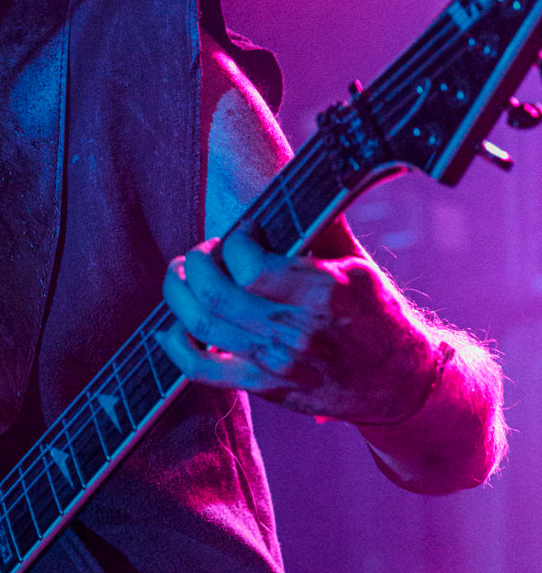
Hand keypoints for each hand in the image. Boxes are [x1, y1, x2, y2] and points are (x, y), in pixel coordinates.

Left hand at [158, 227, 435, 421]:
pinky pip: (201, 369)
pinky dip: (176, 345)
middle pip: (215, 295)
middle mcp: (295, 330)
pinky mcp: (263, 386)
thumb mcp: (357, 266)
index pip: (249, 265)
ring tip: (181, 276)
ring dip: (179, 294)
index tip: (242, 233)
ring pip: (201, 327)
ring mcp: (276, 362)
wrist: (398, 381)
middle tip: (201, 254)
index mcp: (322, 292)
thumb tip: (287, 185)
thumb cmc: (377, 315)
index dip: (234, 241)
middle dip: (195, 264)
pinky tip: (173, 327)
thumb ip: (319, 232)